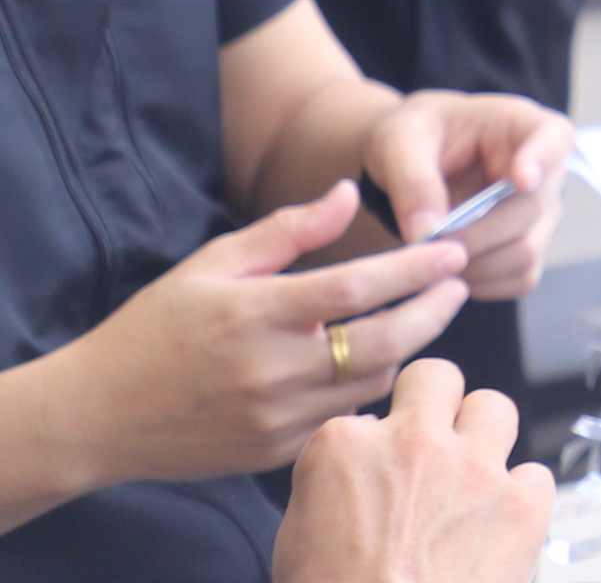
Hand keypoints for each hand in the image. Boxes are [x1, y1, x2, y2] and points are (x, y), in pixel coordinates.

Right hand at [38, 184, 465, 484]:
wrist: (95, 415)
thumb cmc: (154, 329)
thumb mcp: (212, 265)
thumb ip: (289, 229)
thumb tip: (350, 192)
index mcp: (255, 314)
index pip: (357, 287)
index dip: (414, 267)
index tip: (453, 249)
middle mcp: (269, 370)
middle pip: (383, 342)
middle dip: (434, 310)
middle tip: (459, 283)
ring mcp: (273, 418)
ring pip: (371, 382)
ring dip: (406, 347)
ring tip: (419, 316)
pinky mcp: (273, 453)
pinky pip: (344, 417)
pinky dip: (368, 388)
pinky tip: (374, 362)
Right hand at [277, 359, 553, 582]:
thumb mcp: (297, 538)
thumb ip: (333, 488)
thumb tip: (358, 479)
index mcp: (343, 448)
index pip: (362, 417)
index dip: (372, 448)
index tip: (376, 473)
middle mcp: (412, 443)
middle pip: (436, 378)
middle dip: (434, 404)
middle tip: (432, 442)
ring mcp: (474, 468)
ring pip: (495, 406)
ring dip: (483, 437)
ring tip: (471, 475)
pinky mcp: (523, 502)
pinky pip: (535, 474)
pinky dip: (521, 496)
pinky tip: (500, 524)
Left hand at [362, 93, 575, 300]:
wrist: (411, 163)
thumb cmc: (414, 139)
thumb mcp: (400, 143)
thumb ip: (412, 181)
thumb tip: (426, 234)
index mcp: (521, 126)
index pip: (553, 138)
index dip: (543, 161)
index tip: (523, 181)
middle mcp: (545, 171)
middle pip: (531, 210)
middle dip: (474, 234)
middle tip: (425, 243)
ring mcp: (542, 213)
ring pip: (526, 252)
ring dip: (473, 264)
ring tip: (429, 257)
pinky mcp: (530, 248)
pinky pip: (518, 279)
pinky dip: (480, 283)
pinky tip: (448, 269)